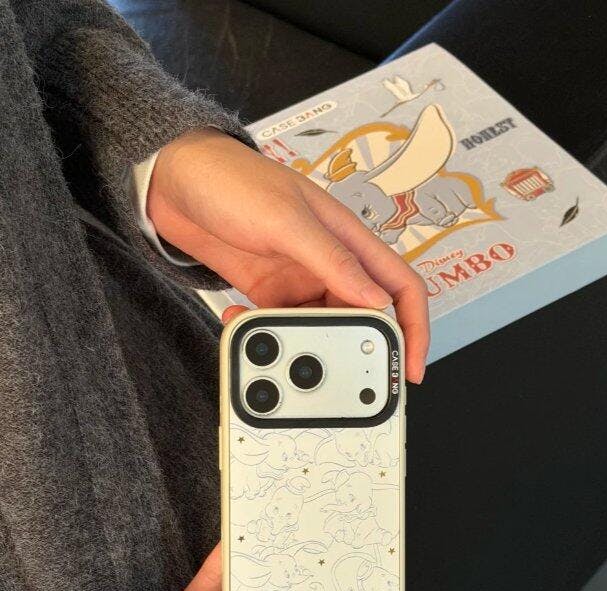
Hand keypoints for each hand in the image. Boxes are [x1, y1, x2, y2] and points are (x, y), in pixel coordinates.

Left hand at [147, 128, 428, 382]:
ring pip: (322, 326)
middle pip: (365, 315)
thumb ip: (333, 261)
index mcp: (348, 238)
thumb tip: (376, 301)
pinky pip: (282, 325)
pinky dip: (269, 334)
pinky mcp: (270, 293)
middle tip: (344, 376)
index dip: (415, 326)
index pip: (401, 285)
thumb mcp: (286, 220)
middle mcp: (330, 262)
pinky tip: (245, 324)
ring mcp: (300, 280)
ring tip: (280, 347)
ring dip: (306, 344)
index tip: (410, 366)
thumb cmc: (232, 181)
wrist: (175, 181)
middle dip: (358, 347)